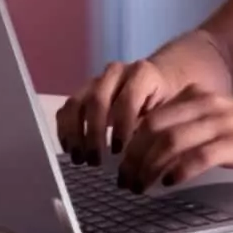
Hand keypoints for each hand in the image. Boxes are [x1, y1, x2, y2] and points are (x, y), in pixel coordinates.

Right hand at [55, 60, 177, 166]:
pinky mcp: (83, 91)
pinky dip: (65, 130)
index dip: (121, 126)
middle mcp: (116, 73)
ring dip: (74, 133)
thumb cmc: (164, 101)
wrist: (158, 80)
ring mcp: (96, 80)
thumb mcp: (167, 111)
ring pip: (76, 103)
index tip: (119, 151)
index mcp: (142, 74)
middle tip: (95, 160)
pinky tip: (70, 149)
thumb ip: (153, 127)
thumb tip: (139, 156)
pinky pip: (67, 108)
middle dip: (93, 133)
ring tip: (80, 158)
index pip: (127, 99)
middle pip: (97, 100)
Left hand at [116, 85, 232, 192]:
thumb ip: (188, 122)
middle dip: (134, 156)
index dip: (131, 141)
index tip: (122, 163)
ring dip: (149, 167)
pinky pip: (197, 157)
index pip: (152, 116)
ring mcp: (222, 123)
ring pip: (170, 142)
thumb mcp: (218, 118)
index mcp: (199, 96)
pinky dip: (178, 171)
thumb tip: (152, 143)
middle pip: (154, 127)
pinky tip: (169, 183)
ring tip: (140, 185)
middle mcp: (207, 105)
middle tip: (125, 178)